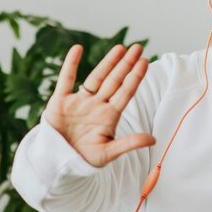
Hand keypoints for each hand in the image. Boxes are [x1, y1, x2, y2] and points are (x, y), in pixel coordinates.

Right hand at [42, 43, 155, 167]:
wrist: (58, 163)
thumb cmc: (84, 159)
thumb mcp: (108, 153)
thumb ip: (129, 143)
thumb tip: (153, 140)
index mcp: (109, 116)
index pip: (125, 93)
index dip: (135, 77)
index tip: (145, 62)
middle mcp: (97, 106)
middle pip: (114, 81)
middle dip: (126, 65)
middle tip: (138, 48)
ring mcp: (79, 102)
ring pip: (96, 78)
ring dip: (107, 63)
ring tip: (120, 48)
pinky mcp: (60, 101)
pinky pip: (66, 79)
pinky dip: (71, 64)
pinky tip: (77, 49)